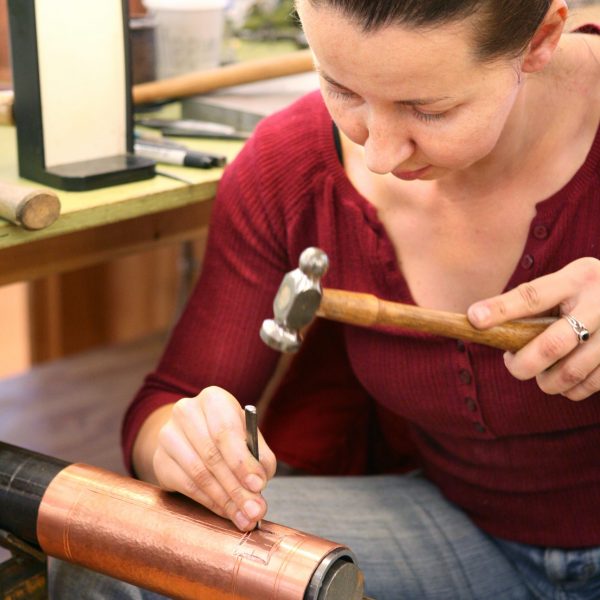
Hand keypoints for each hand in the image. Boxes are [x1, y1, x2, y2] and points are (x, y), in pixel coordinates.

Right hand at [152, 386, 276, 529]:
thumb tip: (259, 484)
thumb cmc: (228, 434)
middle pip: (212, 455)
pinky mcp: (160, 460)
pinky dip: (210, 502)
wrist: (191, 433)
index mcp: (213, 399)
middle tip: (255, 511)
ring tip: (245, 516)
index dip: (242, 461)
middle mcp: (186, 412)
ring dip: (225, 500)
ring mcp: (168, 435)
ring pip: (199, 474)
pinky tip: (226, 511)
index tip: (259, 484)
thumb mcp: (248, 436)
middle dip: (237, 488)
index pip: (225, 431)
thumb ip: (259, 456)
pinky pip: (187, 486)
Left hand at [467, 257, 599, 400]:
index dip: (501, 309)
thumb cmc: (585, 296)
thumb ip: (534, 305)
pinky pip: (592, 384)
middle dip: (524, 364)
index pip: (533, 295)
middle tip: (513, 366)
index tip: (473, 319)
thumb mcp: (566, 286)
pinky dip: (572, 389)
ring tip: (543, 376)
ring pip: (572, 371)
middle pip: (552, 344)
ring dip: (548, 381)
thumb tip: (483, 324)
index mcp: (577, 278)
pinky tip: (568, 380)